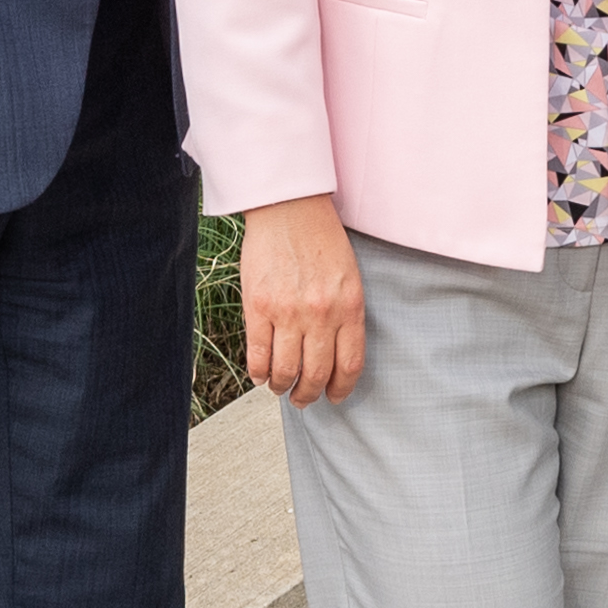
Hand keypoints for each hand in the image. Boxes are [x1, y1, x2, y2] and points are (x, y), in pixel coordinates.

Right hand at [238, 196, 365, 406]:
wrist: (288, 207)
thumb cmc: (320, 238)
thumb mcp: (348, 277)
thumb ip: (344, 314)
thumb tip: (333, 353)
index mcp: (350, 306)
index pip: (349, 364)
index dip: (341, 389)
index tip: (334, 397)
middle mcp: (321, 314)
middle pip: (316, 373)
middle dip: (309, 395)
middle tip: (303, 400)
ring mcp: (288, 311)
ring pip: (285, 370)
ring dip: (282, 387)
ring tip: (280, 388)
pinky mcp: (258, 306)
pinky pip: (257, 354)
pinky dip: (258, 372)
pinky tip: (260, 376)